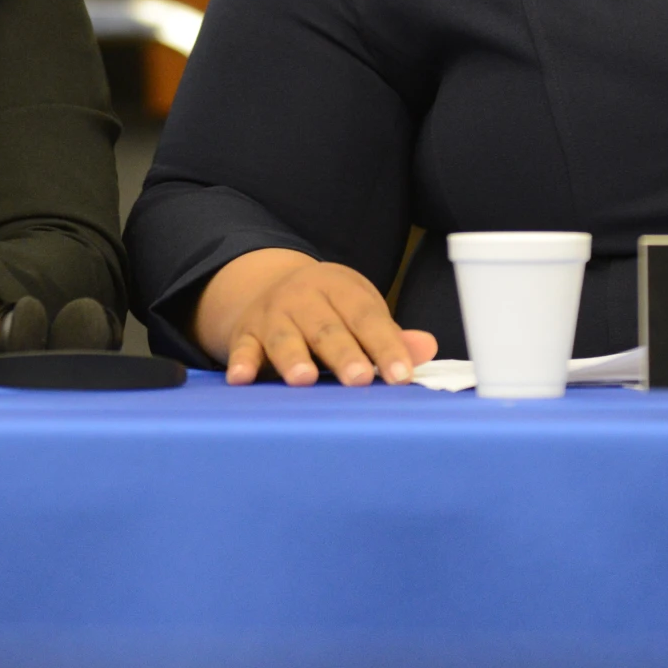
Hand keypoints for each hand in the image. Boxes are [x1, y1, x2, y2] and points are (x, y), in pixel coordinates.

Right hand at [197, 248, 436, 386]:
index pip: (366, 316)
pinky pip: (243, 347)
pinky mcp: (246, 333)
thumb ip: (389, 335)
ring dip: (292, 357)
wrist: (271, 287)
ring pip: (283, 336)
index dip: (385, 346)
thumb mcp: (360, 312)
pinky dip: (241, 362)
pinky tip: (241, 379)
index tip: (401, 376)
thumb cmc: (330, 311)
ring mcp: (272, 314)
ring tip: (304, 379)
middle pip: (326, 327)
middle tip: (359, 378)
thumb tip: (427, 348)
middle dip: (342, 353)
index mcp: (340, 288)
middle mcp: (304, 296)